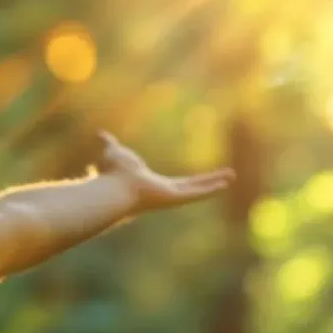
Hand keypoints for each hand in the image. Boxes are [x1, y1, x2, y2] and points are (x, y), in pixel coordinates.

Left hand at [96, 130, 234, 211]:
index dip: (189, 181)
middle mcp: (165, 192)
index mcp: (154, 184)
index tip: (198, 180)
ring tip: (232, 176)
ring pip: (199, 189)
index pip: (177, 183)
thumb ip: (109, 144)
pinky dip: (211, 188)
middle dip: (209, 181)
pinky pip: (197, 193)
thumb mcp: (114, 152)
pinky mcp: (175, 197)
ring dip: (215, 182)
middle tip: (227, 176)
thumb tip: (100, 134)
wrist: (112, 187)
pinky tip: (226, 183)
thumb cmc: (111, 174)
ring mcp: (172, 195)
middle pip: (193, 186)